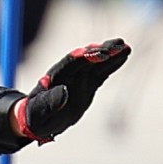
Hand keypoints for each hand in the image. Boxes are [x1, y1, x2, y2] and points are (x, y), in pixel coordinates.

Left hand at [15, 39, 130, 142]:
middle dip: (102, 51)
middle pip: (86, 59)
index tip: (101, 53)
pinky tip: (125, 55)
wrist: (38, 119)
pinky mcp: (87, 84)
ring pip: (96, 63)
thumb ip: (50, 102)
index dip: (85, 57)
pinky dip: (112, 64)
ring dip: (111, 54)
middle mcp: (67, 73)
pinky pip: (101, 72)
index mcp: (54, 78)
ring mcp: (78, 77)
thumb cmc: (36, 117)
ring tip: (126, 47)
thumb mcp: (39, 113)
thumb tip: (63, 91)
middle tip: (119, 44)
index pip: (71, 63)